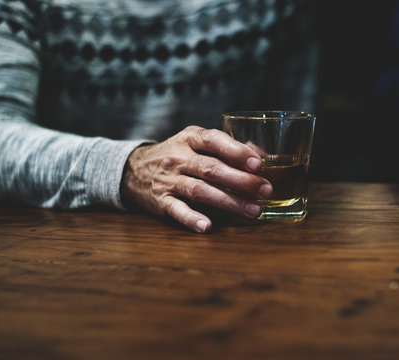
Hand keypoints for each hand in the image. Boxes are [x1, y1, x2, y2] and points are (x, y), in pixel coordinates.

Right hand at [120, 126, 272, 232]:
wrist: (133, 169)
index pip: (213, 141)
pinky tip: (207, 226)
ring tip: (253, 210)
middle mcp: (178, 158)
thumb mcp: (196, 142)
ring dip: (228, 202)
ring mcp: (168, 180)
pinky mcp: (160, 201)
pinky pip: (176, 210)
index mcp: (190, 139)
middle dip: (241, 181)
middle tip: (265, 190)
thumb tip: (262, 157)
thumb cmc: (176, 155)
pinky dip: (191, 218)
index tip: (258, 164)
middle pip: (211, 169)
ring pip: (199, 191)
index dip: (236, 152)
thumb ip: (226, 148)